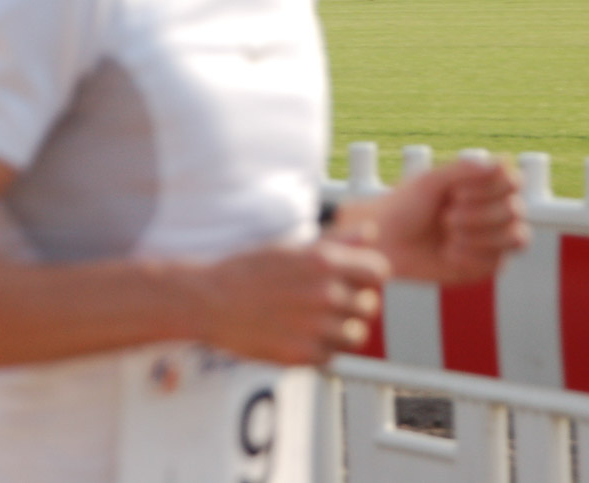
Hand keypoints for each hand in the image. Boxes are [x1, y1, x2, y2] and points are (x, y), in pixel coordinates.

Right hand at [186, 235, 389, 365]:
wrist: (209, 301)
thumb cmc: (247, 270)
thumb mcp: (292, 247)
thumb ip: (338, 240)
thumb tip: (371, 233)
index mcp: (324, 262)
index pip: (378, 272)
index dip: (367, 276)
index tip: (354, 281)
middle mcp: (326, 294)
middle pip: (369, 306)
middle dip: (353, 304)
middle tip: (324, 302)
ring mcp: (316, 327)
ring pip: (356, 335)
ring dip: (340, 330)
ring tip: (312, 321)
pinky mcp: (303, 355)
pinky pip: (332, 357)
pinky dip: (319, 350)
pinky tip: (297, 335)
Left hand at [369, 154, 528, 283]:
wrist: (385, 243)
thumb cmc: (405, 206)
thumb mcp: (430, 182)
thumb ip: (465, 169)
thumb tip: (504, 161)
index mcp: (484, 184)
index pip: (514, 181)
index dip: (490, 189)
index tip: (455, 193)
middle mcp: (494, 210)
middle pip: (516, 210)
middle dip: (481, 215)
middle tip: (445, 218)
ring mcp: (493, 239)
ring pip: (517, 238)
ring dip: (482, 237)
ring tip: (449, 237)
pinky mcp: (485, 266)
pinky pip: (500, 264)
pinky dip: (473, 258)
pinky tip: (448, 254)